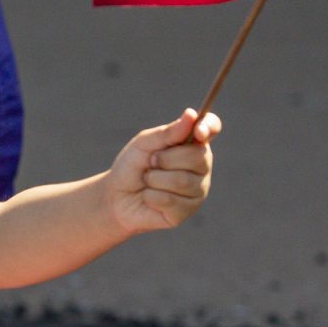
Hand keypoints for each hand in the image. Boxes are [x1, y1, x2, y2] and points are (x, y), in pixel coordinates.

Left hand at [104, 109, 220, 233]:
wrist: (116, 197)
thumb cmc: (132, 166)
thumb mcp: (144, 144)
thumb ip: (167, 133)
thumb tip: (191, 115)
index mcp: (193, 144)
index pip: (212, 128)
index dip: (209, 127)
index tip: (198, 131)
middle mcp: (201, 166)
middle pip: (198, 157)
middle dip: (165, 159)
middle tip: (150, 162)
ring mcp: (197, 190)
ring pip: (182, 180)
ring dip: (154, 179)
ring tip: (147, 180)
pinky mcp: (186, 211)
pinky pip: (171, 200)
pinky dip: (151, 196)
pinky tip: (148, 197)